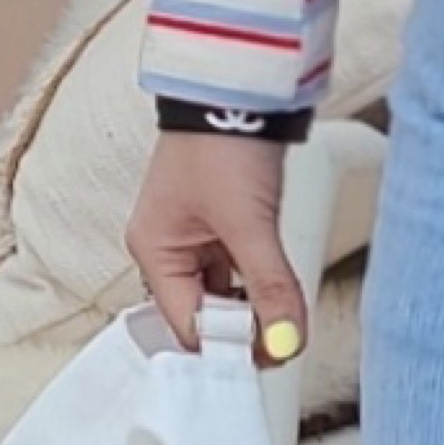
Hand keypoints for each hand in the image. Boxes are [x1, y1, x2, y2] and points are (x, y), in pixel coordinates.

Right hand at [126, 132, 310, 363]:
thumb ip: (270, 284)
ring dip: (257, 307)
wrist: (240, 88)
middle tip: (287, 342)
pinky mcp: (225, 226)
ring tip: (288, 317)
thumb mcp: (249, 223)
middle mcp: (170, 250)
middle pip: (207, 315)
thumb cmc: (223, 143)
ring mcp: (198, 238)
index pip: (187, 325)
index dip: (228, 346)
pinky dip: (262, 284)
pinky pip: (241, 271)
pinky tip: (282, 290)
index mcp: (155, 251)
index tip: (271, 356)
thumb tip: (287, 339)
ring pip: (228, 295)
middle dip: (246, 330)